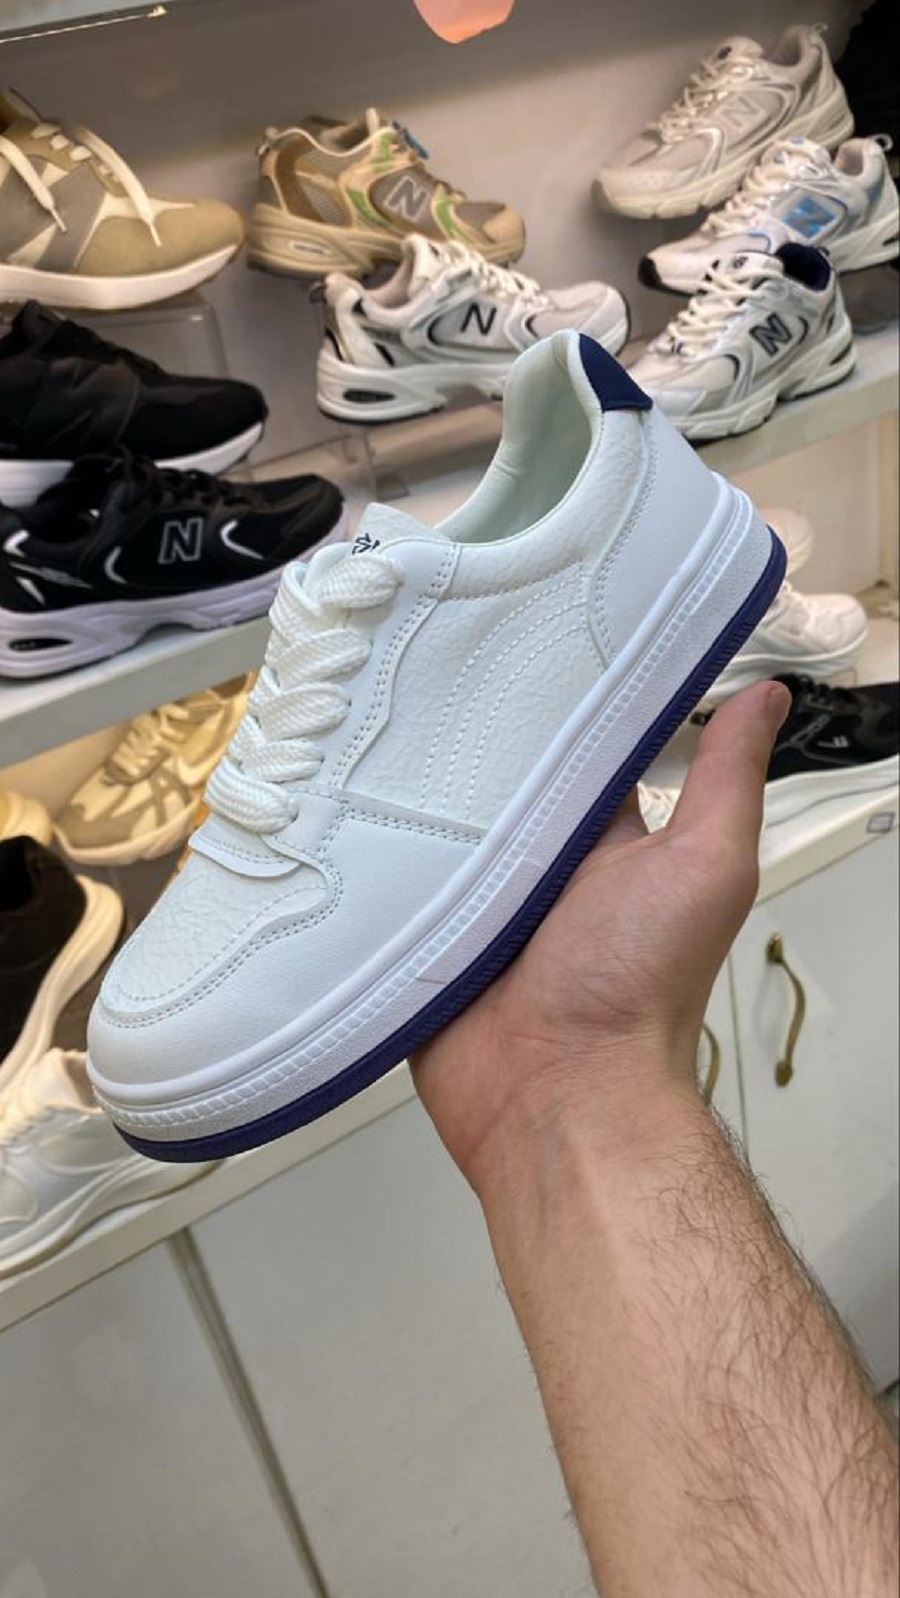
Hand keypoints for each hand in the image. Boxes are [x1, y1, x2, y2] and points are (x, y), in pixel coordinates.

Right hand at [412, 680, 790, 1190]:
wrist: (558, 1095)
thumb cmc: (639, 992)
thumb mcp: (702, 866)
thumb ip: (727, 783)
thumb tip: (766, 702)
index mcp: (606, 845)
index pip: (579, 752)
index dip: (563, 701)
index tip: (535, 636)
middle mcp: (542, 870)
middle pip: (498, 784)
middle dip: (469, 741)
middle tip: (430, 676)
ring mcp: (478, 906)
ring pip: (437, 829)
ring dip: (414, 799)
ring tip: (370, 728)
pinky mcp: (425, 940)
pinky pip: (391, 887)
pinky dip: (373, 860)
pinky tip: (341, 811)